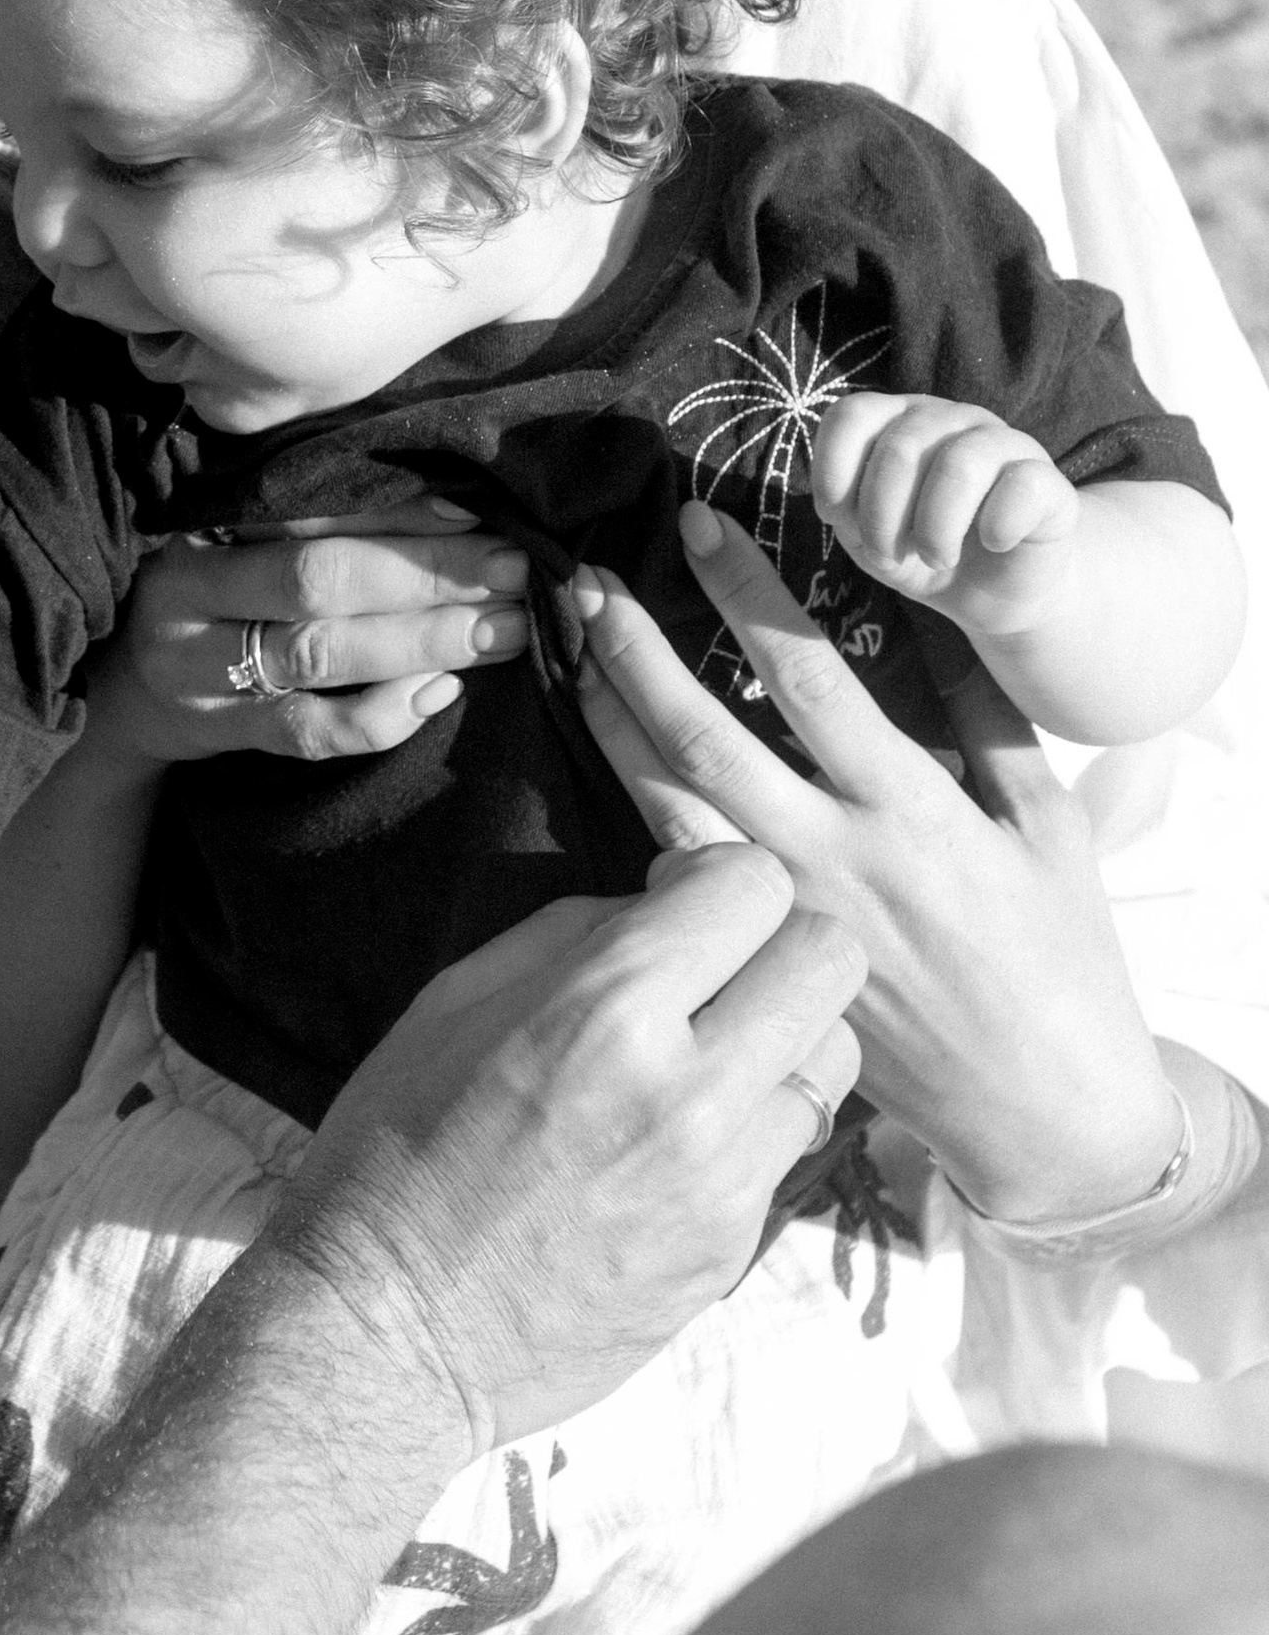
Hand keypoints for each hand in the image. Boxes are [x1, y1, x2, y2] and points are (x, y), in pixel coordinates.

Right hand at [106, 503, 532, 767]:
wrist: (114, 690)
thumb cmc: (201, 595)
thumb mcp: (225, 539)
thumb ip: (301, 516)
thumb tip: (446, 505)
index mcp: (199, 524)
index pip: (305, 509)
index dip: (394, 510)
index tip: (478, 510)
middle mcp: (192, 591)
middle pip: (320, 578)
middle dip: (428, 574)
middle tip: (516, 571)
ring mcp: (200, 668)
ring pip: (321, 652)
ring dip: (424, 641)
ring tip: (504, 631)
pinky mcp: (218, 731)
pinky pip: (309, 731)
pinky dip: (381, 715)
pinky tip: (440, 692)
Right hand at [262, 845, 866, 1458]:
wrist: (391, 1332)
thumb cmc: (395, 1151)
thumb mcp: (453, 1002)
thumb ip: (574, 936)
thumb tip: (662, 906)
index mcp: (605, 1010)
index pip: (754, 884)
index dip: (717, 878)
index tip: (677, 902)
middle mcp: (687, 1091)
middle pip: (830, 957)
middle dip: (778, 940)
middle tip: (718, 970)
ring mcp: (722, 1182)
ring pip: (835, 1056)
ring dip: (783, 1037)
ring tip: (712, 1057)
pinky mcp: (732, 1251)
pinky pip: (790, 1148)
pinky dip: (752, 1125)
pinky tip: (678, 1141)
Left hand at [572, 499, 1182, 1224]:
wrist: (1042, 1109)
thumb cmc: (1062, 958)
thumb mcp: (1050, 827)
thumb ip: (989, 720)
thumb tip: (940, 616)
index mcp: (910, 811)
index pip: (806, 676)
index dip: (744, 592)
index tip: (697, 524)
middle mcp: (830, 860)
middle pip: (704, 736)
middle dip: (636, 651)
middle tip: (588, 581)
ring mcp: (783, 916)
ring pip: (668, 802)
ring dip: (611, 718)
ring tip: (572, 648)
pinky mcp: (760, 963)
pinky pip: (674, 875)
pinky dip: (636, 803)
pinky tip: (606, 752)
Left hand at [812, 392, 1080, 644]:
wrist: (995, 594)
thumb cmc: (923, 553)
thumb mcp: (868, 538)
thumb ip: (845, 509)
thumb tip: (834, 496)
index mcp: (899, 422)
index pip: (852, 415)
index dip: (835, 472)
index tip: (838, 518)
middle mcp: (950, 420)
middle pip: (899, 447)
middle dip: (881, 519)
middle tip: (891, 555)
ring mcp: (1004, 443)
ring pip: (959, 464)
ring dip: (934, 529)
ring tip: (937, 557)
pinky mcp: (1049, 481)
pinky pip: (1022, 485)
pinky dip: (997, 527)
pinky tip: (994, 543)